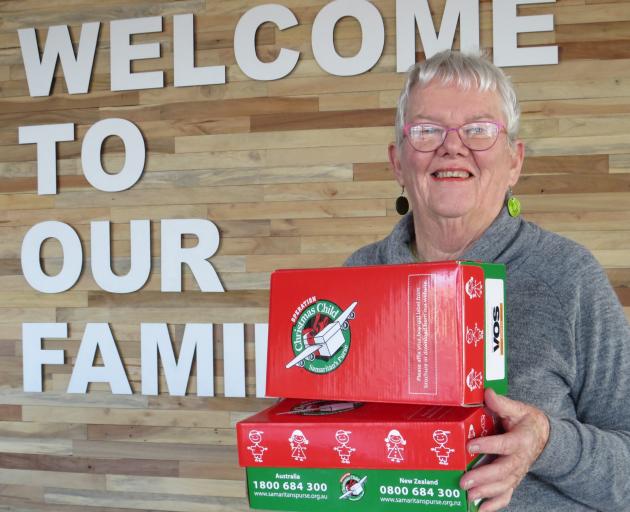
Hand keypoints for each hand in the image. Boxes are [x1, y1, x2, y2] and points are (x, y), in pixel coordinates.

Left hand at [460, 388, 549, 510]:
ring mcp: (517, 472)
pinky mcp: (514, 480)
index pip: (504, 444)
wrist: (543, 437)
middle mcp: (520, 459)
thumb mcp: (518, 408)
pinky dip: (494, 505)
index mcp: (520, 440)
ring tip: (468, 495)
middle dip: (483, 477)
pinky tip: (479, 510)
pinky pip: (506, 496)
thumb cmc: (527, 421)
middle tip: (464, 480)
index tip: (470, 445)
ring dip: (485, 492)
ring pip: (503, 486)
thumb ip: (502, 403)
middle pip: (502, 471)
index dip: (488, 445)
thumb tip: (486, 392)